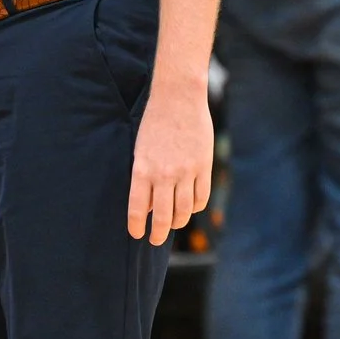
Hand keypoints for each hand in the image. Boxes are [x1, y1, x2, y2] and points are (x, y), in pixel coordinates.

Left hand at [128, 81, 212, 244]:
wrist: (178, 98)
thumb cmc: (154, 123)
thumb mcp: (140, 149)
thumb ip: (143, 177)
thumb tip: (147, 206)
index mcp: (142, 169)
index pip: (137, 208)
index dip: (136, 226)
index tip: (136, 234)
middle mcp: (164, 174)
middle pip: (162, 216)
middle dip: (157, 233)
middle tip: (155, 240)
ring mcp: (186, 172)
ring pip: (183, 211)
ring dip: (177, 223)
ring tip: (172, 225)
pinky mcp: (203, 167)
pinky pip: (201, 197)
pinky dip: (195, 208)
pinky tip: (189, 208)